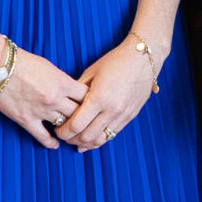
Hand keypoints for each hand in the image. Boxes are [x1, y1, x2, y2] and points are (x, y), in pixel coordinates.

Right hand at [0, 46, 89, 149]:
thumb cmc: (22, 61)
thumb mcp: (48, 66)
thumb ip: (61, 80)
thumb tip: (69, 90)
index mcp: (62, 82)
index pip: (87, 96)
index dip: (91, 101)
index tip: (91, 106)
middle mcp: (55, 98)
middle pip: (79, 114)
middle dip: (84, 119)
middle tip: (86, 124)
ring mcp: (41, 111)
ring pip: (64, 127)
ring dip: (68, 131)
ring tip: (71, 134)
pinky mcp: (26, 120)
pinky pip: (43, 137)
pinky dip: (51, 143)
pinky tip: (55, 144)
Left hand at [55, 35, 160, 150]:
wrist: (143, 58)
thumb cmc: (115, 61)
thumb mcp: (91, 73)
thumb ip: (77, 91)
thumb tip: (65, 105)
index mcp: (99, 97)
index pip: (76, 125)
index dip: (63, 131)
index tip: (57, 129)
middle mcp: (112, 110)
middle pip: (86, 136)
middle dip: (71, 139)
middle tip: (64, 135)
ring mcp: (123, 115)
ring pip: (100, 140)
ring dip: (86, 143)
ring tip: (77, 139)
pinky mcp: (130, 117)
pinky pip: (112, 135)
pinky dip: (100, 139)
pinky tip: (91, 138)